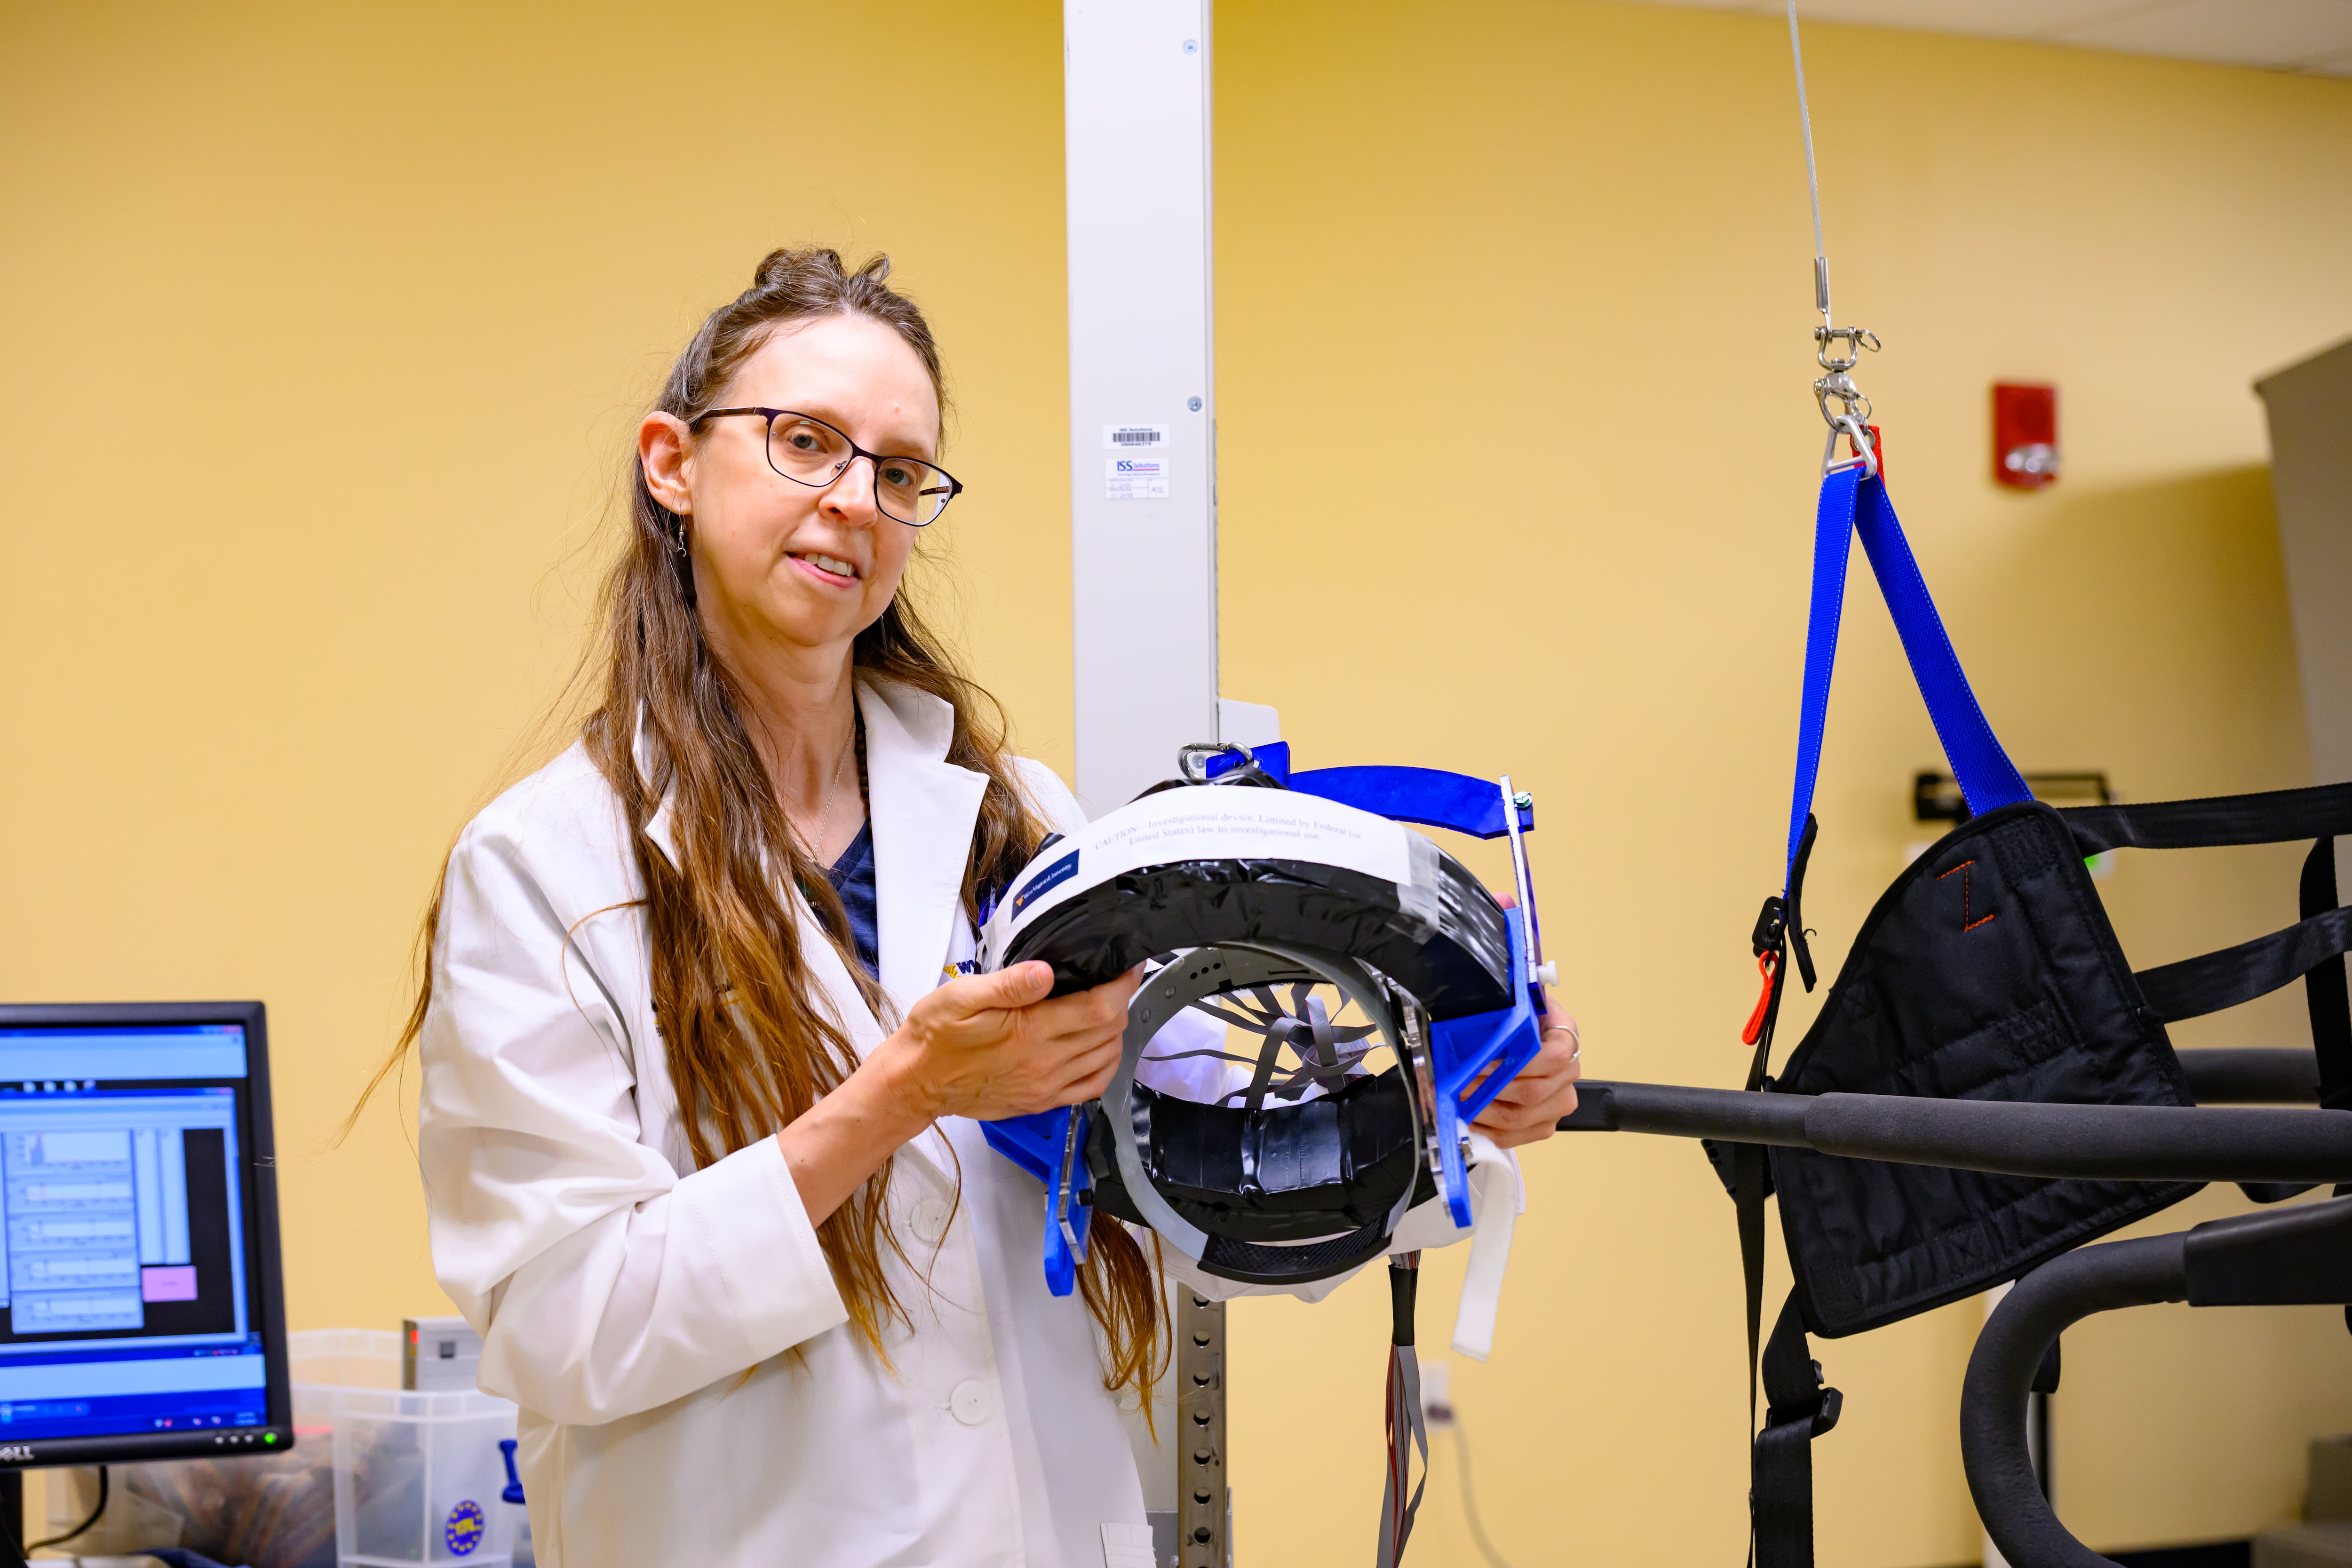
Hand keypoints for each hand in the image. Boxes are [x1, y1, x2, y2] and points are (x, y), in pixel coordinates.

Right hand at [873, 961, 1141, 1122]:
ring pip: (1107, 1057)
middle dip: (1121, 1001)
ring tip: (1106, 1007)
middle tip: (1115, 980)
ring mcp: (1046, 1086)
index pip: (1100, 1008)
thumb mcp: (962, 996)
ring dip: (1115, 1031)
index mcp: (1030, 1032)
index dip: (1123, 984)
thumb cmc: (936, 1035)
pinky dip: (1106, 1064)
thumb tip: (1046, 972)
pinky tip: (1100, 1048)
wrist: (915, 1081)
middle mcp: (1045, 1063)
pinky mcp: (1041, 1101)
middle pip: (1110, 1031)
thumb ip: (1009, 984)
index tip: (1128, 966)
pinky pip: (1091, 1087)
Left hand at [1470, 889, 1581, 1147]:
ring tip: (1458, 1096)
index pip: (1556, 1051)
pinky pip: (1522, 1136)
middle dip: (1490, 1086)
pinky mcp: (1543, 1123)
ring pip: (1525, 1115)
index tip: (1482, 1057)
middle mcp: (1566, 1066)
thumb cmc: (1505, 1012)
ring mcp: (1557, 1098)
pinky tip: (1471, 1116)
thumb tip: (1503, 899)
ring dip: (1486, 1109)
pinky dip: (1492, 1129)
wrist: (1506, 1042)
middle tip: (1458, 1079)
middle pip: (1534, 1089)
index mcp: (1562, 1029)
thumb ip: (1503, 937)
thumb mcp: (1501, 978)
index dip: (1516, 1060)